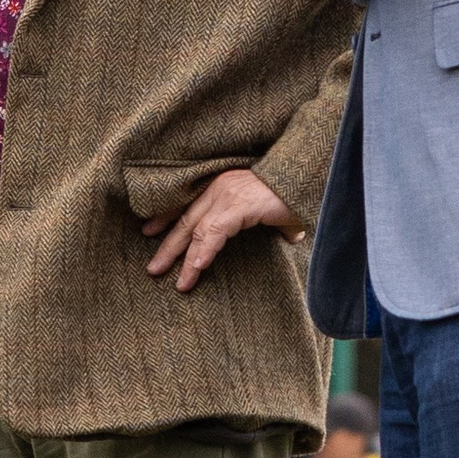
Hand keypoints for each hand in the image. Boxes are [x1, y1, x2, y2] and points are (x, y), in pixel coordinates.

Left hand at [144, 169, 302, 292]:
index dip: (167, 218)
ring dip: (184, 259)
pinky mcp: (239, 204)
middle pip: (186, 219)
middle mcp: (220, 187)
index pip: (188, 204)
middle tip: (152, 268)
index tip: (149, 231)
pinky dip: (204, 251)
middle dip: (168, 245)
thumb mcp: (277, 208)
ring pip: (196, 230)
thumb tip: (292, 237)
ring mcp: (227, 195)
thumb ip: (276, 223)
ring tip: (178, 282)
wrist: (309, 175)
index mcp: (223, 185)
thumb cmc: (297, 189)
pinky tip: (197, 268)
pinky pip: (215, 232)